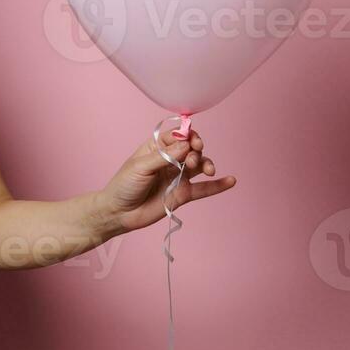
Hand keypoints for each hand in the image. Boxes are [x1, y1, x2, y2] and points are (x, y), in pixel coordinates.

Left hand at [96, 126, 236, 233]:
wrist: (119, 213)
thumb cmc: (123, 186)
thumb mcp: (140, 167)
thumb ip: (164, 157)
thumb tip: (186, 144)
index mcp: (157, 148)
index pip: (178, 135)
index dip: (188, 135)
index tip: (192, 141)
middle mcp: (170, 160)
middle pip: (192, 149)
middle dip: (197, 150)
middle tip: (192, 160)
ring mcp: (178, 177)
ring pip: (200, 166)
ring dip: (207, 164)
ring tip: (208, 170)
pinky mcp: (183, 194)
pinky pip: (204, 188)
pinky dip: (218, 185)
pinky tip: (231, 181)